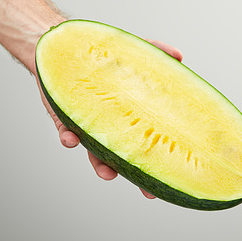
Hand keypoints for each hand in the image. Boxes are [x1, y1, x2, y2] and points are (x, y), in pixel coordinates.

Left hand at [37, 38, 182, 198]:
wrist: (61, 48)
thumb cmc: (99, 55)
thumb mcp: (131, 50)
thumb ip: (155, 51)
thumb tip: (180, 58)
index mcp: (126, 115)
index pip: (145, 140)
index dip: (156, 160)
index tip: (171, 178)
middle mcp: (108, 124)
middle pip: (124, 155)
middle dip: (136, 175)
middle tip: (148, 192)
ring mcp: (86, 124)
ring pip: (95, 152)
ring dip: (100, 164)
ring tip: (107, 173)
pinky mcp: (63, 117)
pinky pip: (66, 132)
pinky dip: (68, 138)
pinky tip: (71, 140)